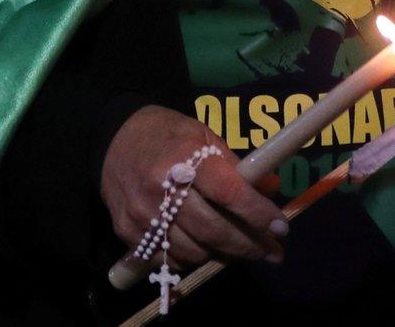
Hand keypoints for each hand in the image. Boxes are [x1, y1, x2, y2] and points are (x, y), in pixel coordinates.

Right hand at [101, 105, 286, 269]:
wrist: (112, 139)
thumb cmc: (167, 135)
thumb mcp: (204, 137)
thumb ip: (237, 165)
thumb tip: (271, 189)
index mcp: (185, 157)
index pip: (229, 192)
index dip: (258, 213)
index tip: (281, 228)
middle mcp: (161, 187)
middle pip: (213, 229)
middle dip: (249, 245)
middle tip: (273, 253)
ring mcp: (142, 213)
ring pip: (193, 251)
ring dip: (222, 254)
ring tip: (239, 248)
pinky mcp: (127, 231)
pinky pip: (167, 258)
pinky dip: (191, 258)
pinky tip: (204, 247)